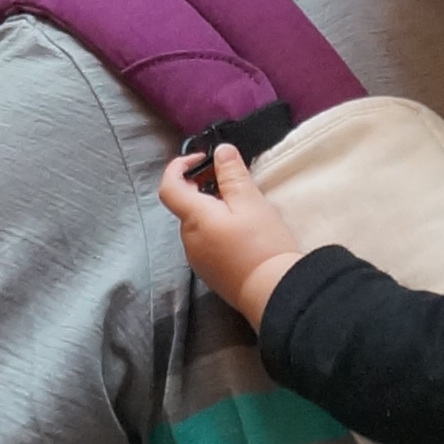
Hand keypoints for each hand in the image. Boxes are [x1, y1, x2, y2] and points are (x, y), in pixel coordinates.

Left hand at [159, 140, 300, 326]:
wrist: (273, 292)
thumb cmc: (262, 245)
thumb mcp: (251, 202)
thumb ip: (232, 174)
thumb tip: (220, 151)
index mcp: (194, 218)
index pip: (169, 186)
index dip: (179, 167)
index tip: (202, 159)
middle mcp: (189, 239)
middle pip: (186, 205)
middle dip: (204, 188)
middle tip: (234, 183)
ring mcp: (198, 259)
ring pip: (198, 225)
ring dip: (214, 211)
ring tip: (245, 210)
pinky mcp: (209, 273)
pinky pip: (207, 243)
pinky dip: (218, 230)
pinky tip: (244, 235)